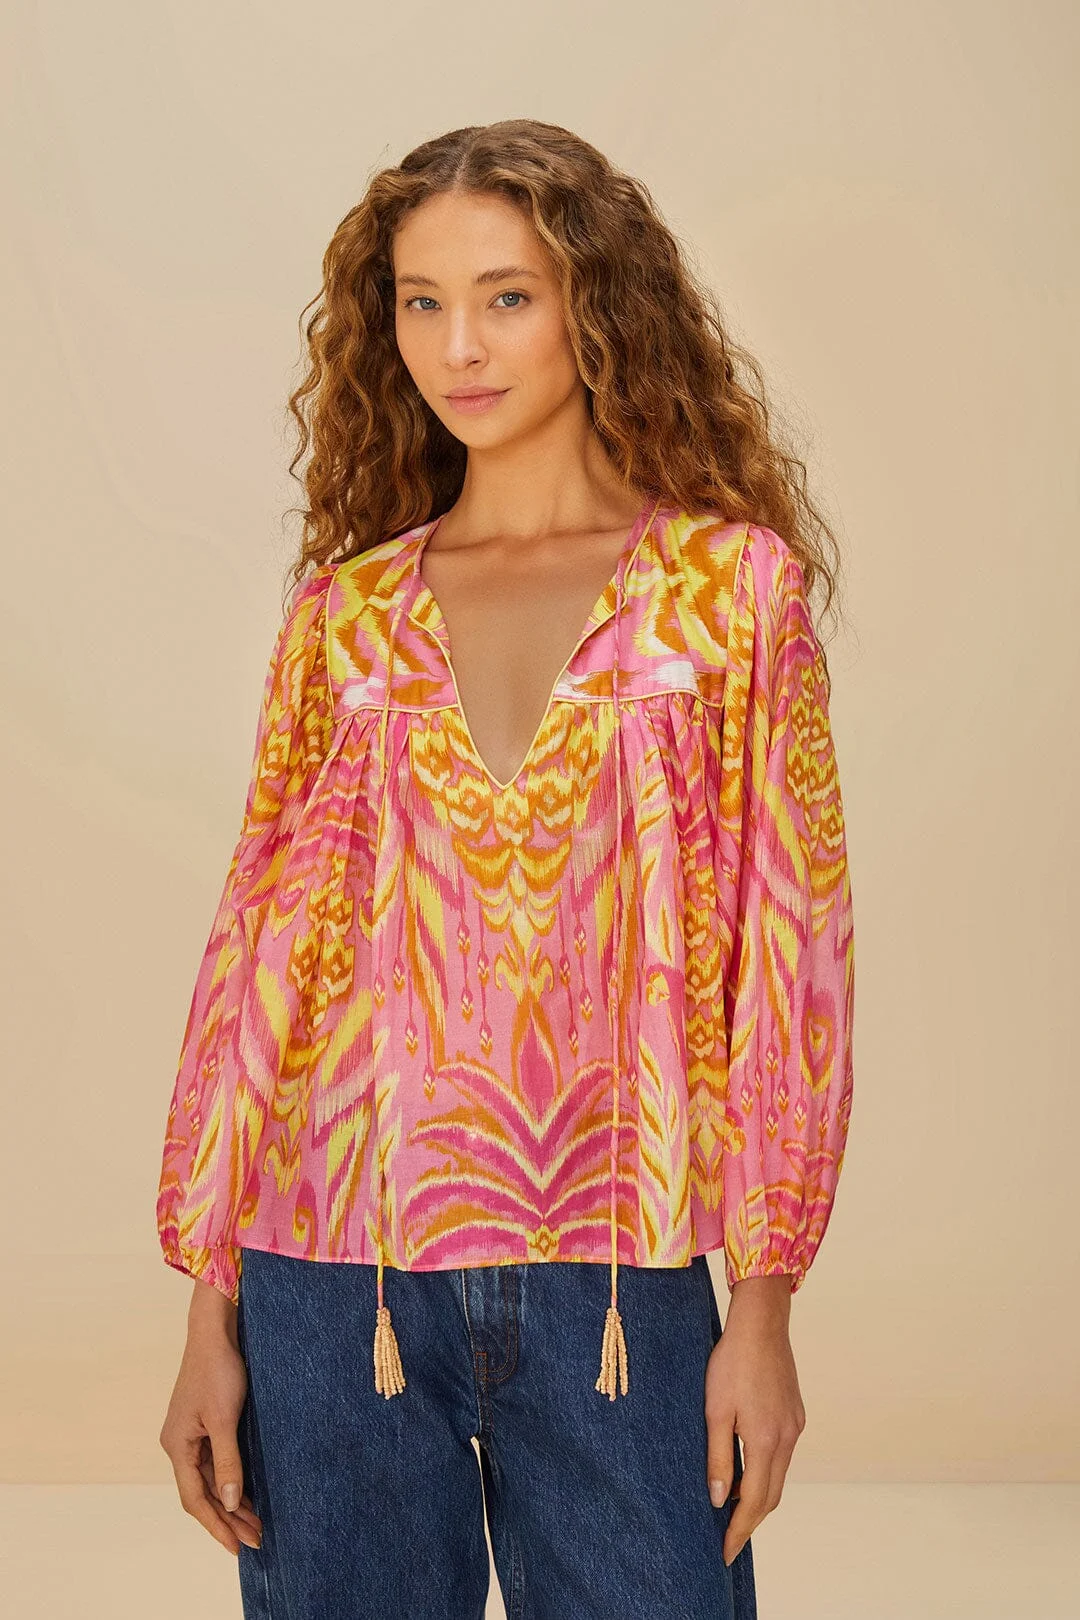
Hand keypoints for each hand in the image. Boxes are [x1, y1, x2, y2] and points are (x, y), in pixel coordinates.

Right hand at [158, 1285, 263, 1556]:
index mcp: (177, 1445)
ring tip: (256, 1522)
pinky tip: (247, 1492)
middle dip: (228, 1518)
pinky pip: (215, 1462)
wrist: (215, 1331)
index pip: (195, 1499)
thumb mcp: (225, 1419)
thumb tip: (230, 1503)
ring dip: (231, 1501)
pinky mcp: (204, 1423)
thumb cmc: (218, 1370)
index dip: (216, 1526)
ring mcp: (191, 1433)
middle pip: (203, 1492)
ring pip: (210, 1478)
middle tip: (256, 1539)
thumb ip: (227, 1462)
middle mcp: (179, 1444)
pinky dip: (231, 1479)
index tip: (237, 1547)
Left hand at [704, 1277, 805, 1566]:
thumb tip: (720, 1499)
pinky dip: (766, 1473)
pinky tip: (749, 1472)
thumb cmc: (732, 1362)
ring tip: (734, 1511)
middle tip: (727, 1540)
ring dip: (759, 1498)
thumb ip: (719, 1457)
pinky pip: (782, 1456)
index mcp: (766, 1440)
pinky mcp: (795, 1415)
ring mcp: (794, 1426)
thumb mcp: (716, 1410)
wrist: (761, 1324)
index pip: (754, 1502)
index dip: (740, 1531)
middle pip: (772, 1496)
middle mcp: (787, 1439)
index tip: (724, 1552)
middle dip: (750, 1521)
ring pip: (779, 1477)